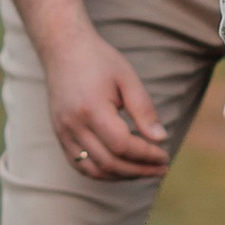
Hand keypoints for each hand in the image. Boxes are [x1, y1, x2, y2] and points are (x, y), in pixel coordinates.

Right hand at [48, 31, 170, 180]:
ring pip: (93, 170)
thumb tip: (161, 139)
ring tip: (144, 170)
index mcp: (91, 108)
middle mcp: (73, 124)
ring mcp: (63, 132)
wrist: (64, 49)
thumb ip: (144, 110)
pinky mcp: (60, 135)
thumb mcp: (128, 78)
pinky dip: (102, 172)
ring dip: (121, 176)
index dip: (146, 155)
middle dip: (138, 170)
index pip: (122, 145)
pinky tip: (121, 168)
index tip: (164, 156)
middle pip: (108, 162)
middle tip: (161, 168)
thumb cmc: (99, 60)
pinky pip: (79, 164)